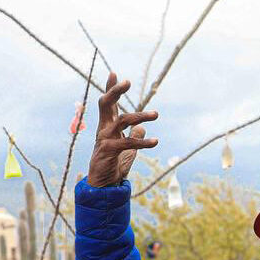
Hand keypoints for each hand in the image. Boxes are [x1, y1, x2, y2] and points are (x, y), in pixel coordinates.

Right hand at [87, 71, 158, 187]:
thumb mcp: (127, 149)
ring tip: (156, 114)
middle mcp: (104, 129)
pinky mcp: (109, 151)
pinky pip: (127, 142)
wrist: (103, 186)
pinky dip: (143, 142)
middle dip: (115, 91)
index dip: (111, 88)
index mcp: (107, 125)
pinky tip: (155, 141)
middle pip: (106, 104)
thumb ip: (133, 136)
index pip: (108, 104)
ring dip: (140, 115)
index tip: (115, 73)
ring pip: (121, 120)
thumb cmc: (113, 165)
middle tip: (127, 81)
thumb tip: (142, 128)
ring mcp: (105, 139)